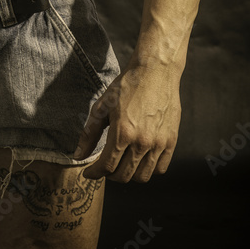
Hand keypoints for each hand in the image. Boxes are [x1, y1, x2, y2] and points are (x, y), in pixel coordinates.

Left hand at [74, 65, 180, 182]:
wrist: (155, 71)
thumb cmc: (127, 86)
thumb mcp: (102, 106)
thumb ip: (89, 133)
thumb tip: (78, 156)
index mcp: (122, 132)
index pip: (106, 167)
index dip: (94, 173)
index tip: (89, 172)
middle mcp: (141, 142)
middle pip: (123, 175)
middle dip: (109, 175)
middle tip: (104, 166)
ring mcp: (158, 143)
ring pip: (142, 177)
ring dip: (128, 175)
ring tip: (122, 163)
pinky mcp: (171, 141)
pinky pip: (160, 168)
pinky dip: (149, 169)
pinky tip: (140, 159)